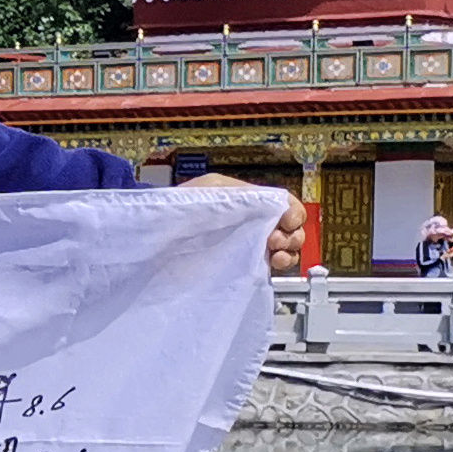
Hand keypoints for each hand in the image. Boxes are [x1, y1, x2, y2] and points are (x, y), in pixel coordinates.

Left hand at [174, 171, 304, 273]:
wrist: (159, 232)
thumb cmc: (181, 205)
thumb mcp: (211, 187)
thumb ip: (241, 193)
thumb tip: (268, 202)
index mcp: (251, 202)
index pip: (286, 204)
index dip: (293, 213)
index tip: (286, 222)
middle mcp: (255, 223)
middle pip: (292, 228)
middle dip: (292, 235)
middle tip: (275, 241)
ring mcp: (251, 244)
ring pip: (287, 247)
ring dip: (290, 250)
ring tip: (276, 255)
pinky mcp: (244, 264)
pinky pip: (272, 264)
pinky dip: (282, 263)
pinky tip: (273, 262)